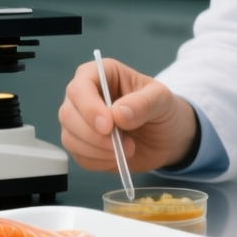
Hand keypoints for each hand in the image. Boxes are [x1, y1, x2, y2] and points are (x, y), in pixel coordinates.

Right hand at [57, 57, 198, 173]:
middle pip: (68, 114)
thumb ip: (144, 103)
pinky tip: (118, 158)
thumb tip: (119, 113)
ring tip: (127, 149)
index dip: (89, 107)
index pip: (80, 87)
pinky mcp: (85, 146)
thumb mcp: (162, 99)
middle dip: (92, 135)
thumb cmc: (163, 110)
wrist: (169, 138)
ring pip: (69, 138)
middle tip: (121, 143)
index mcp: (101, 75)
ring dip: (97, 150)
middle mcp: (85, 97)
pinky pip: (79, 157)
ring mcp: (82, 122)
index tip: (108, 126)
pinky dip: (98, 161)